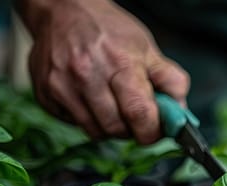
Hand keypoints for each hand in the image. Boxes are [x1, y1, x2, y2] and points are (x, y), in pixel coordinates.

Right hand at [20, 0, 188, 143]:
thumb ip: (170, 80)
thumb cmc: (109, 30)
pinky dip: (87, 120)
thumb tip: (181, 113)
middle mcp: (87, 75)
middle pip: (116, 129)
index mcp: (120, 63)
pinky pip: (73, 124)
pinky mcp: (45, 94)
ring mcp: (62, 86)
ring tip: (114, 109)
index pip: (140, 113)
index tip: (156, 132)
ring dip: (110, 129)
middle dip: (132, 131)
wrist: (63, 10)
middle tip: (135, 120)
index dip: (152, 132)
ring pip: (94, 131)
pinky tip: (91, 101)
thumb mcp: (147, 48)